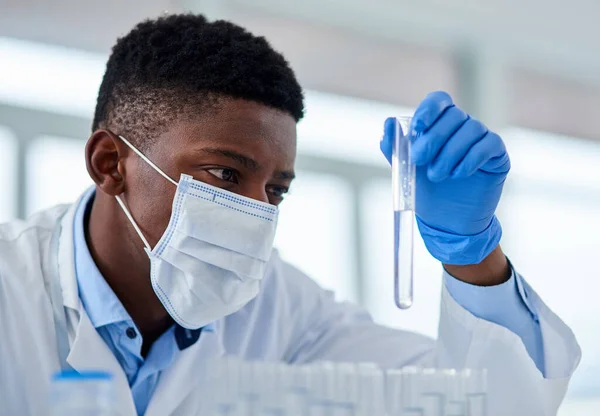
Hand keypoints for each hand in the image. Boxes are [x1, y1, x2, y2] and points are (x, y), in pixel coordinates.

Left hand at [380, 91, 509, 265]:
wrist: (448, 221)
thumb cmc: (427, 191)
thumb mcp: (406, 170)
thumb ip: (395, 147)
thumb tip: (388, 123)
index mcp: (439, 124)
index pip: (438, 101)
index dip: (429, 109)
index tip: (418, 127)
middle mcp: (461, 126)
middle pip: (453, 115)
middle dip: (434, 137)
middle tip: (418, 160)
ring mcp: (481, 138)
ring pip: (471, 129)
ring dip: (450, 152)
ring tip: (437, 175)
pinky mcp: (497, 155)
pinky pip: (488, 144)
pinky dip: (471, 158)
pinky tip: (458, 174)